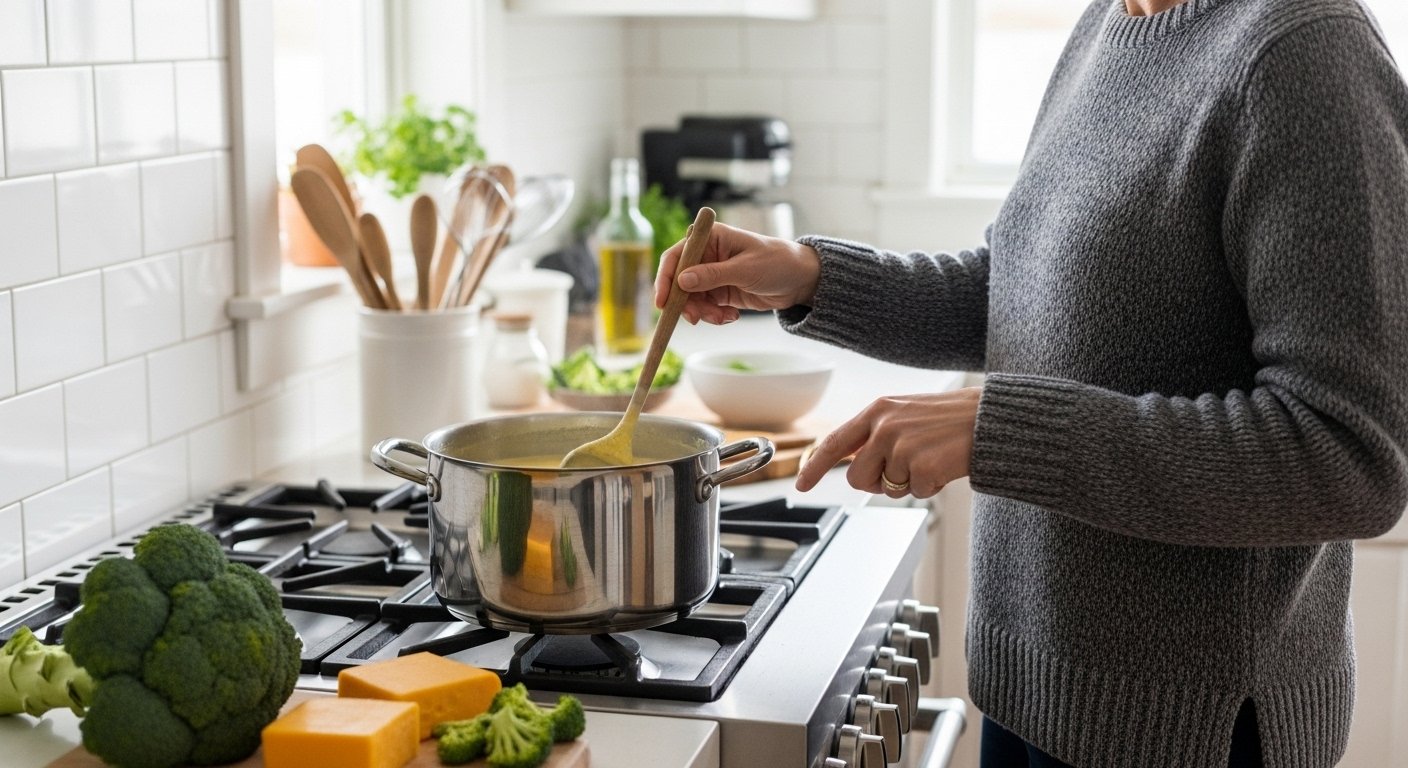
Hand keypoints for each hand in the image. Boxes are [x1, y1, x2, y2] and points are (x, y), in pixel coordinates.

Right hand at [653, 222, 821, 324]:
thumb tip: (682, 281)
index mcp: (710, 238)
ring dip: (703, 312)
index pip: (677, 256)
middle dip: (686, 302)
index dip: (665, 278)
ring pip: (691, 299)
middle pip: (679, 282)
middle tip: (696, 318)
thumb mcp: (745, 269)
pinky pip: (705, 307)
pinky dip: (714, 316)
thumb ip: (713, 275)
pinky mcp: (719, 292)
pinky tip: (731, 316)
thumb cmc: (776, 262)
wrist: (799, 280)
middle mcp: (706, 255)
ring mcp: (712, 275)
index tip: (663, 301)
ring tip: (723, 317)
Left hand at [796, 388, 981, 498]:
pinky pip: (916, 493)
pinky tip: (944, 465)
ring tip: (930, 459)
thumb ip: (877, 433)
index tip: (801, 485)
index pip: (835, 443)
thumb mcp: (906, 413)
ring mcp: (902, 446)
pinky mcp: (922, 466)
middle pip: (857, 477)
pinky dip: (931, 486)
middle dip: (876, 482)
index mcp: (877, 411)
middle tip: (904, 469)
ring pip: (887, 489)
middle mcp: (884, 427)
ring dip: (907, 483)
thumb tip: (856, 463)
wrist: (991, 417)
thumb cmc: (951, 417)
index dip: (814, 467)